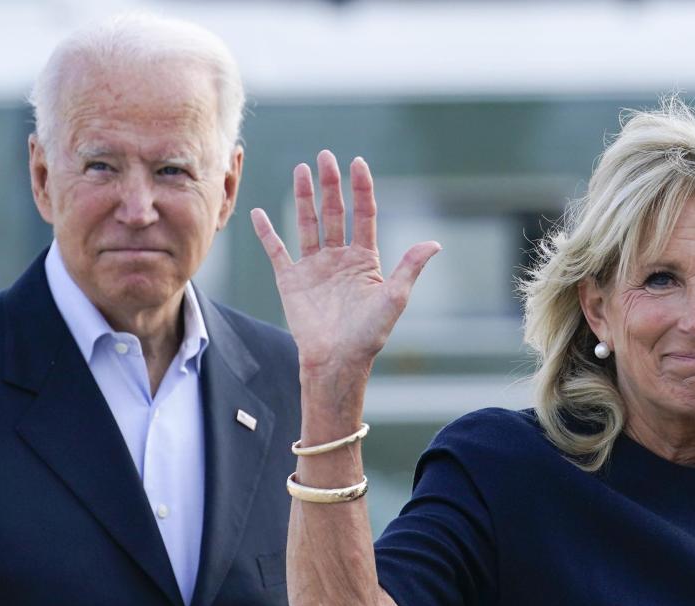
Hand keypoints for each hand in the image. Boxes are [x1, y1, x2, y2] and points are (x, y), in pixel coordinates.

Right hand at [251, 150, 440, 377]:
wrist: (336, 360)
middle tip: (325, 156)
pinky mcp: (291, 280)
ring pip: (308, 223)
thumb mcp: (395, 298)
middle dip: (331, 184)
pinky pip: (277, 251)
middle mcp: (339, 258)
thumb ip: (410, 267)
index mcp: (365, 260)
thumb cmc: (368, 334)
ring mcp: (314, 267)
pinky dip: (267, 233)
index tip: (358, 163)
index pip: (364, 215)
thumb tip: (435, 243)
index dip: (361, 189)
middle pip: (335, 212)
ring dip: (304, 197)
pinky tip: (259, 213)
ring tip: (301, 169)